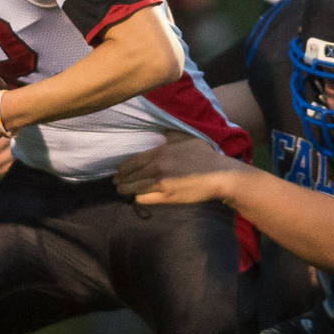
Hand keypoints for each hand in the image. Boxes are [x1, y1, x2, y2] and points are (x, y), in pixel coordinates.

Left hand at [112, 130, 241, 205]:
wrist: (218, 175)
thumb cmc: (203, 155)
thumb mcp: (185, 137)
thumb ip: (169, 135)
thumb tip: (158, 134)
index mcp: (159, 152)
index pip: (132, 161)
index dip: (122, 168)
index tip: (118, 171)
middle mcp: (157, 167)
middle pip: (130, 175)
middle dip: (121, 180)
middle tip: (116, 182)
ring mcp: (161, 183)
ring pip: (135, 188)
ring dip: (125, 190)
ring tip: (121, 191)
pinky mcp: (167, 197)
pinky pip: (145, 199)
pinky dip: (138, 198)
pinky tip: (136, 197)